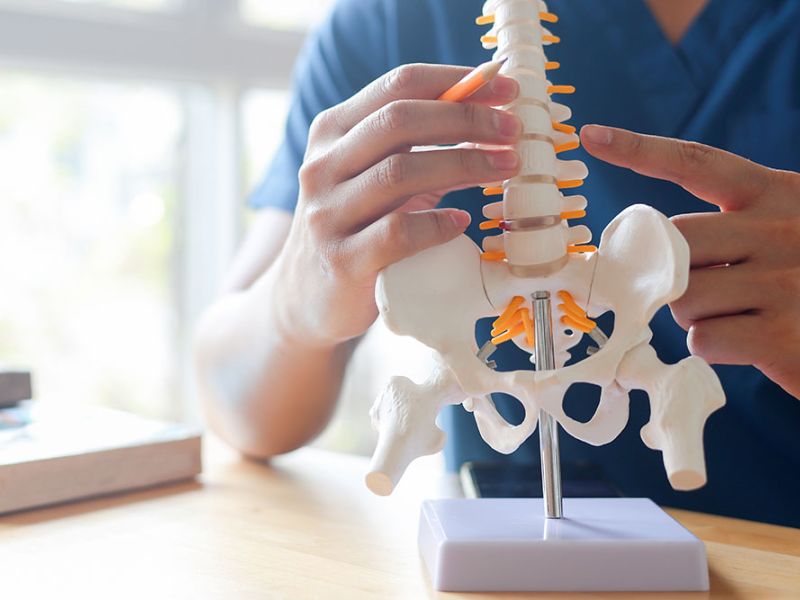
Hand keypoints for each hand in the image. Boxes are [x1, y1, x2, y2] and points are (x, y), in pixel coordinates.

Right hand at [273, 64, 521, 345]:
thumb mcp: (374, 177)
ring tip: (505, 167)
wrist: (306, 297)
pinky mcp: (342, 261)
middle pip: (399, 121)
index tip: (505, 90)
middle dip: (466, 119)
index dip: (457, 81)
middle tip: (512, 131)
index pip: (397, 85)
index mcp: (332, 132)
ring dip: (464, 164)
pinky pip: (398, 233)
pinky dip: (437, 224)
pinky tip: (462, 222)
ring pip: (400, 172)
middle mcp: (323, 166)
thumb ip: (416, 147)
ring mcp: (327, 214)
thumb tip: (488, 118)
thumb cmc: (355, 228)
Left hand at [582, 124, 799, 398]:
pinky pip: (704, 340)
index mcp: (779, 194)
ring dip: (695, 317)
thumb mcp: (789, 235)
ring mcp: (785, 281)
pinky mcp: (782, 334)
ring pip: (683, 298)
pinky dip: (716, 348)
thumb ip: (733, 232)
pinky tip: (753, 343)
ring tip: (738, 317)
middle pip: (675, 243)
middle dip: (672, 273)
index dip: (641, 150)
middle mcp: (782, 228)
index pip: (698, 163)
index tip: (592, 135)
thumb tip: (660, 252)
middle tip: (700, 290)